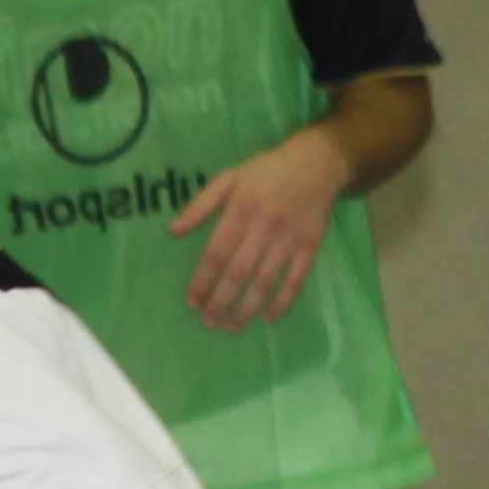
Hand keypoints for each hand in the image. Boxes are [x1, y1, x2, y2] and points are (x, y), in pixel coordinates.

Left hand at [167, 129, 350, 332]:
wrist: (317, 162)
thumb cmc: (266, 172)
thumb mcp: (229, 178)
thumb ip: (200, 205)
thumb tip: (172, 231)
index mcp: (241, 209)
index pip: (216, 253)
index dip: (202, 281)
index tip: (191, 302)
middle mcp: (265, 226)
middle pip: (239, 272)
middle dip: (221, 301)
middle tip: (208, 322)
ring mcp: (290, 238)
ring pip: (265, 281)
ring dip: (247, 308)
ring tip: (231, 327)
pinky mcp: (310, 246)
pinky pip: (296, 279)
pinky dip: (282, 301)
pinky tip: (267, 317)